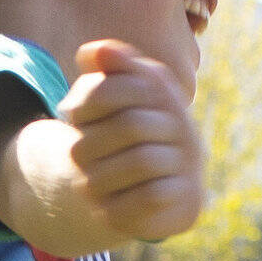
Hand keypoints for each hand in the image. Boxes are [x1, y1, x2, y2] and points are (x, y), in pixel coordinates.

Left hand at [47, 38, 205, 243]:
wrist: (153, 189)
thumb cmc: (117, 135)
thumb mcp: (106, 98)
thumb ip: (100, 72)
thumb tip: (93, 53)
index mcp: (159, 88)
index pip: (119, 85)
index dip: (87, 101)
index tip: (71, 115)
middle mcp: (181, 121)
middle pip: (130, 124)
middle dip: (91, 145)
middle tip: (74, 158)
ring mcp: (188, 160)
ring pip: (141, 162)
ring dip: (101, 177)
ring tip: (86, 185)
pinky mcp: (189, 197)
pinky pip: (150, 197)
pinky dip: (120, 204)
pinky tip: (104, 207)